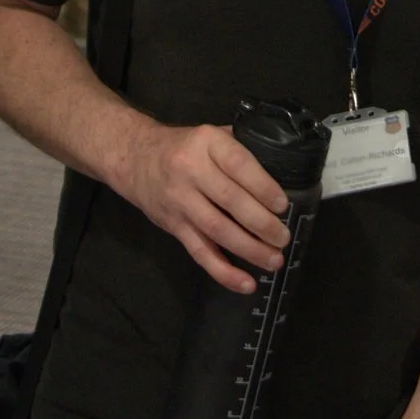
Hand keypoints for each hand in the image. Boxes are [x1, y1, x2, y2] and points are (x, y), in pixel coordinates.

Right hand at [113, 121, 288, 291]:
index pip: (239, 164)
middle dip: (261, 223)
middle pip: (230, 200)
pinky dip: (223, 271)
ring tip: (273, 260)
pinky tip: (245, 283)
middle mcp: (190, 170)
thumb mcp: (212, 135)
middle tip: (283, 238)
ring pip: (217, 230)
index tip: (282, 206)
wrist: (136, 159)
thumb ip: (241, 148)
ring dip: (248, 249)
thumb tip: (283, 169)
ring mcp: (180, 200)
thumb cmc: (185, 147)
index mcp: (207, 142)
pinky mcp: (174, 226)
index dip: (263, 186)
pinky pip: (199, 252)